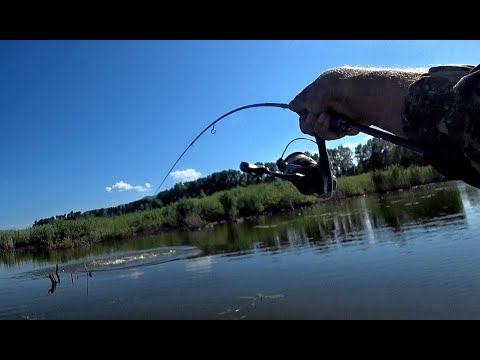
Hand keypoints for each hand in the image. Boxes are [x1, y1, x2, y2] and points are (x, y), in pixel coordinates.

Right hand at [288, 67, 424, 139]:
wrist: (368, 96)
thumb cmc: (341, 87)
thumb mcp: (317, 90)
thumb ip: (302, 100)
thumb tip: (290, 106)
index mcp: (320, 92)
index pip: (303, 107)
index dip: (302, 112)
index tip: (304, 112)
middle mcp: (327, 105)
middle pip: (307, 124)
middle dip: (310, 123)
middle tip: (318, 117)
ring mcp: (336, 117)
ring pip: (319, 132)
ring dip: (322, 127)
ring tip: (330, 118)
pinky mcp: (346, 127)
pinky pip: (334, 136)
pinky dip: (336, 131)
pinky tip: (344, 123)